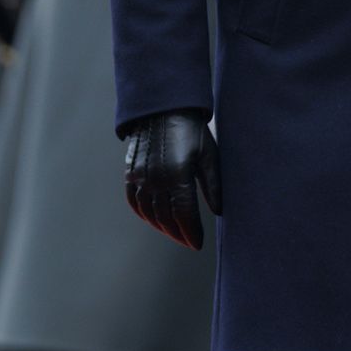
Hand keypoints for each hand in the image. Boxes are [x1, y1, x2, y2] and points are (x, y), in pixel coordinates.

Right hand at [123, 110, 218, 250]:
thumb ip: (213, 185)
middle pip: (165, 218)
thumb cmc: (192, 130)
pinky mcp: (131, 172)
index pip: (184, 215)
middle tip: (189, 241)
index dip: (191, 233)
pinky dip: (143, 214)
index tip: (199, 244)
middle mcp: (156, 178)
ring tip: (175, 233)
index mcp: (178, 175)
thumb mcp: (208, 154)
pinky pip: (134, 201)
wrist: (163, 107)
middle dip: (178, 233)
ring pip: (148, 213)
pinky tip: (154, 219)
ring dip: (161, 227)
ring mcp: (141, 176)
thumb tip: (219, 212)